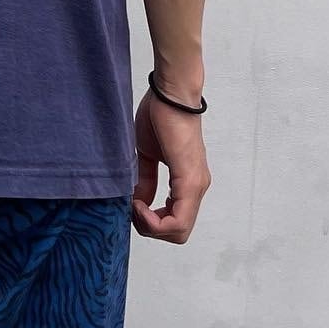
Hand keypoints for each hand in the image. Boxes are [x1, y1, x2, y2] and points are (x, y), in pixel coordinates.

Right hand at [131, 88, 210, 243]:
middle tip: (131, 206)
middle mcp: (197, 188)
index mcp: (188, 182)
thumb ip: (145, 181)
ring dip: (150, 225)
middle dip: (149, 227)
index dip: (150, 222)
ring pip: (179, 231)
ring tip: (134, 203)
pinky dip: (154, 220)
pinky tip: (138, 202)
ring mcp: (196, 186)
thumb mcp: (147, 155)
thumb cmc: (160, 115)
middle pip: (178, 233)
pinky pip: (178, 220)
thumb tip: (139, 202)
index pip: (174, 223)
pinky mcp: (190, 180)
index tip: (131, 203)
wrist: (171, 93)